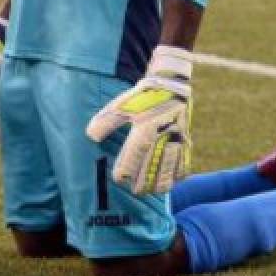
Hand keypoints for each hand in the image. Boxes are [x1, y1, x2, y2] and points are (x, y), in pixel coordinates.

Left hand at [86, 45, 192, 194]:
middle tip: (134, 191)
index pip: (134, 154)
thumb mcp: (122, 104)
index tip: (119, 179)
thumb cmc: (143, 95)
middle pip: (153, 166)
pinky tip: (170, 182)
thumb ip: (107, 121)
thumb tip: (91, 136)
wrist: (171, 84)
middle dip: (144, 182)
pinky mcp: (185, 139)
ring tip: (151, 191)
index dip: (127, 169)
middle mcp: (162, 135)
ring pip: (170, 168)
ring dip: (160, 183)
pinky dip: (177, 175)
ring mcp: (176, 139)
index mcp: (145, 127)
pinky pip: (184, 162)